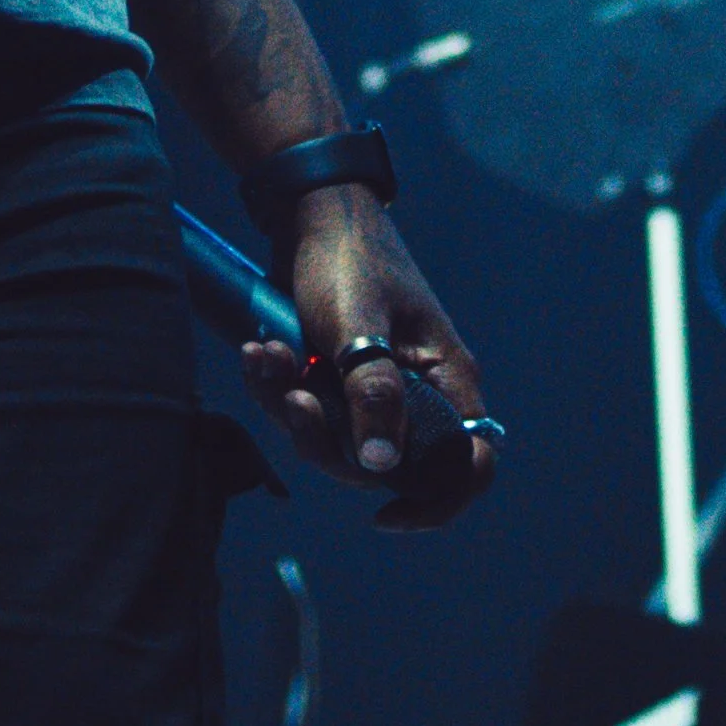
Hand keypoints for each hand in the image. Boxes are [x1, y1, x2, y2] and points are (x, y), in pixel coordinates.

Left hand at [238, 186, 496, 531]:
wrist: (303, 208)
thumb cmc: (346, 256)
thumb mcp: (356, 323)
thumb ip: (371, 392)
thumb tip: (382, 470)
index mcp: (445, 377)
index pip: (469, 463)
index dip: (438, 501)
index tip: (387, 516)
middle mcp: (415, 389)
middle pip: (383, 463)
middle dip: (327, 441)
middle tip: (291, 398)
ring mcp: (371, 384)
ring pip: (335, 438)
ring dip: (290, 407)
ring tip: (263, 358)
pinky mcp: (333, 375)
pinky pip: (307, 408)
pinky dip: (278, 386)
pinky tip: (257, 351)